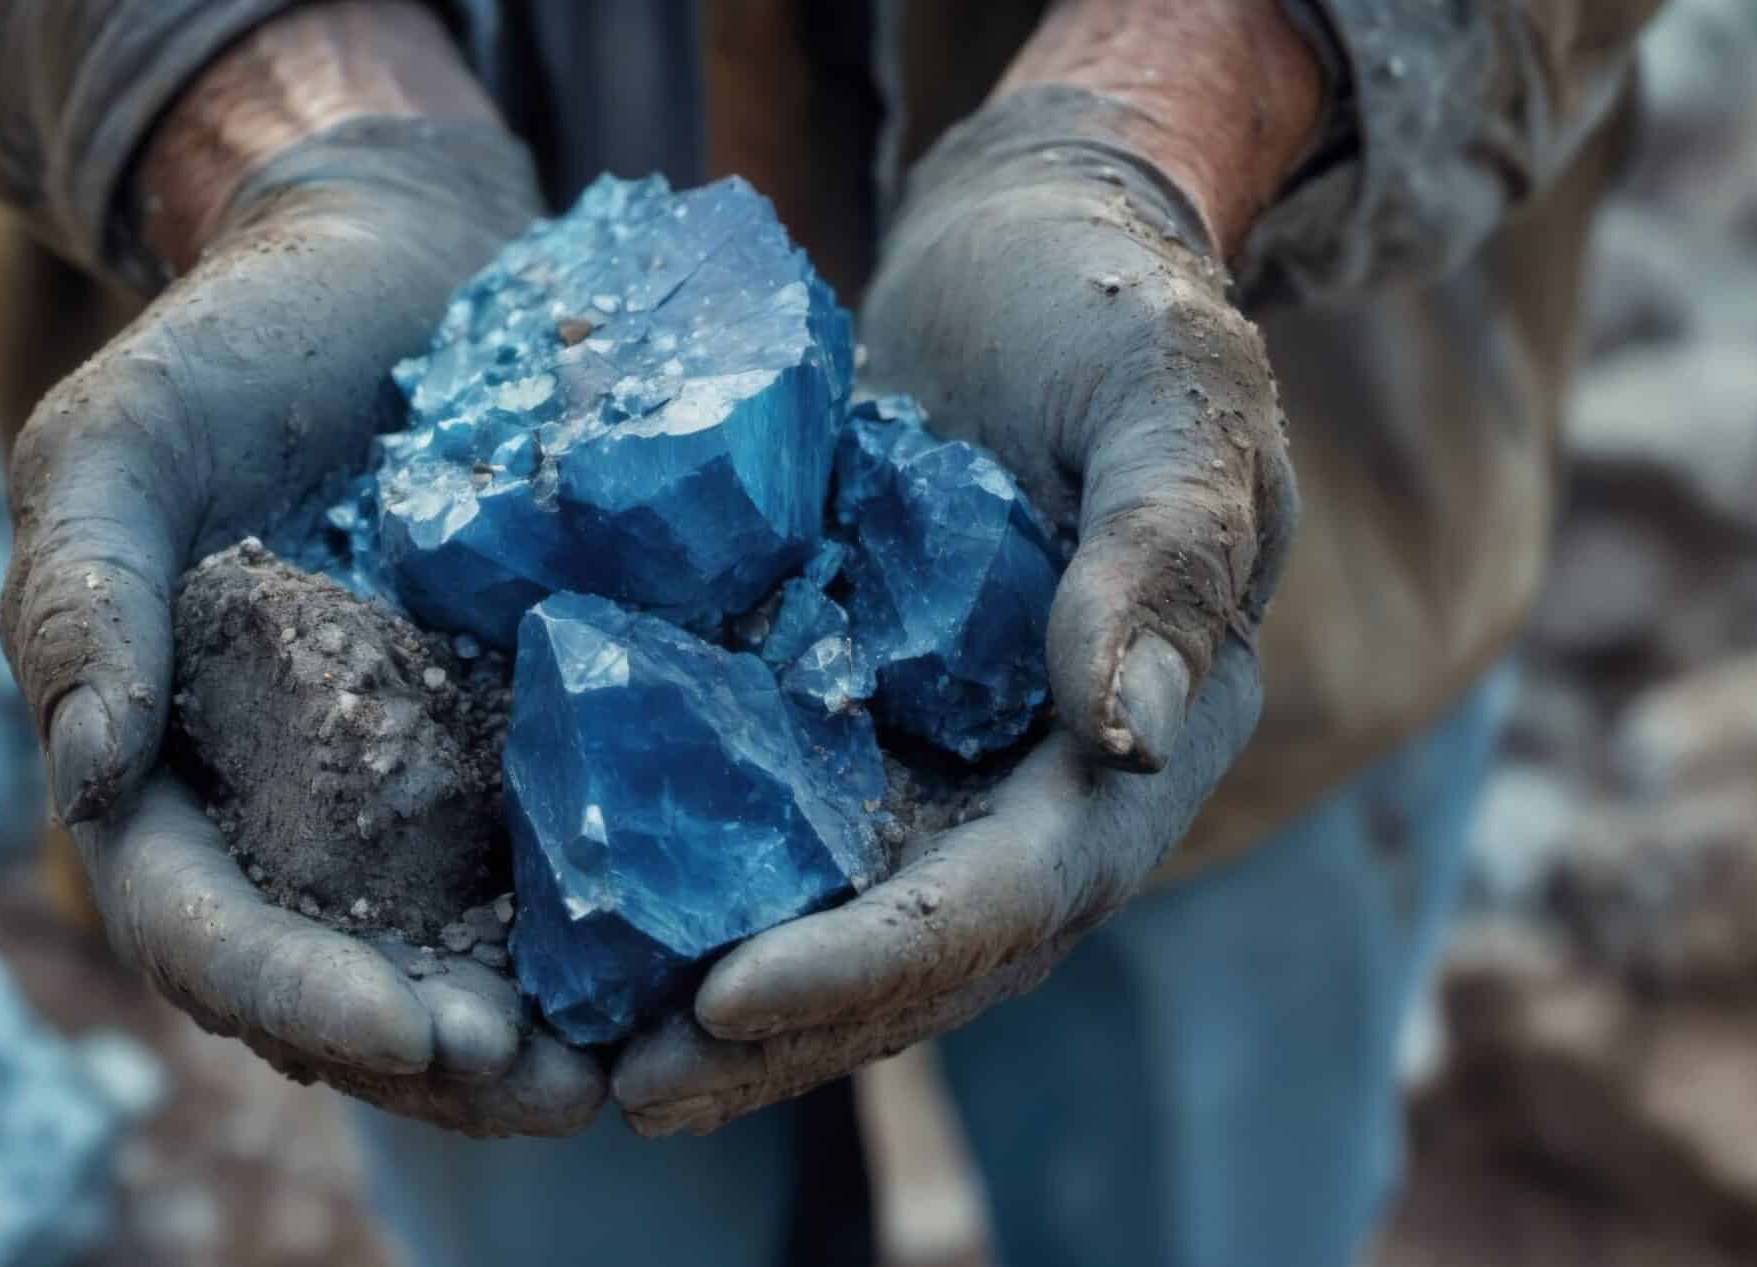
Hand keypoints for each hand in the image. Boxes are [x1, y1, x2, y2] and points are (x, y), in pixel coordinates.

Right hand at [0, 92, 599, 1132]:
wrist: (392, 267)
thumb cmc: (234, 348)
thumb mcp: (118, 439)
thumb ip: (77, 596)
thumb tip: (92, 777)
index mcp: (161, 767)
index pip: (201, 928)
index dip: (296, 995)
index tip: (414, 1035)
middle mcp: (272, 806)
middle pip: (328, 982)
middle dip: (430, 1060)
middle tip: (554, 1096)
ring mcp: (393, 787)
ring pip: (439, 958)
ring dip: (518, 1042)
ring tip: (621, 1077)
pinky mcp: (504, 747)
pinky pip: (540, 867)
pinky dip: (590, 941)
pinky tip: (675, 972)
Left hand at [614, 74, 1303, 1134]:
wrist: (1030, 253)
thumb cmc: (1111, 308)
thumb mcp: (1170, 397)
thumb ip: (1167, 552)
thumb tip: (1125, 733)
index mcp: (1142, 741)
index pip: (1014, 895)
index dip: (877, 960)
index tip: (728, 997)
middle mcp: (1045, 787)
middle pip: (922, 955)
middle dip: (783, 1034)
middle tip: (632, 1089)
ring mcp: (946, 763)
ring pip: (843, 923)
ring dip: (731, 1012)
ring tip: (591, 1067)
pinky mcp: (854, 721)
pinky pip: (780, 834)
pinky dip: (697, 898)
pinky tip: (587, 938)